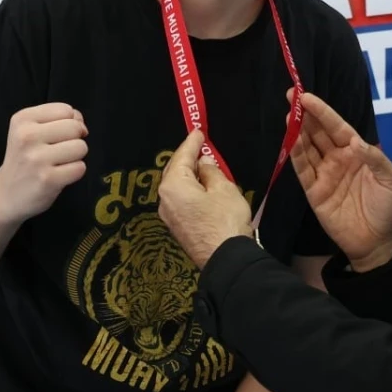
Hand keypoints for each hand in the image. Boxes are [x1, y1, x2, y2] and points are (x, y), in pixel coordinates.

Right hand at [0, 103, 87, 222]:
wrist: (5, 194)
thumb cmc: (24, 159)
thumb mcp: (30, 130)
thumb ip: (59, 119)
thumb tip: (82, 123)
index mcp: (23, 119)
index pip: (66, 109)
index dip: (70, 122)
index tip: (58, 135)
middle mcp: (27, 136)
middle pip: (75, 127)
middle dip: (75, 139)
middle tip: (58, 151)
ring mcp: (37, 158)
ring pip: (81, 147)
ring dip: (75, 157)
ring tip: (58, 163)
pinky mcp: (48, 179)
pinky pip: (80, 168)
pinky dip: (74, 172)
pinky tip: (58, 175)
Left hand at [157, 129, 252, 269]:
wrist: (226, 259)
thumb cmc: (225, 220)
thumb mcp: (223, 188)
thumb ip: (211, 171)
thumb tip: (203, 163)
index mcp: (173, 186)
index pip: (181, 157)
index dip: (192, 143)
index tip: (198, 131)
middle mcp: (164, 200)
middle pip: (175, 172)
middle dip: (188, 159)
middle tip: (201, 146)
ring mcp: (169, 216)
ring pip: (178, 187)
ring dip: (190, 175)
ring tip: (205, 166)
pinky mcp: (177, 228)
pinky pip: (181, 200)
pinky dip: (191, 190)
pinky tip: (203, 187)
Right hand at [289, 90, 391, 269]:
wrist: (377, 242)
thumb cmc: (388, 208)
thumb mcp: (391, 180)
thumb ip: (375, 159)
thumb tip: (355, 142)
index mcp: (357, 152)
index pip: (337, 127)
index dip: (323, 112)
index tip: (307, 96)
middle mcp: (337, 159)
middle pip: (318, 133)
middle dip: (305, 114)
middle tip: (291, 95)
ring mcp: (324, 174)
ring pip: (307, 148)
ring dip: (297, 131)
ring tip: (288, 114)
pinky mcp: (313, 191)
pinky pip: (303, 170)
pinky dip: (295, 155)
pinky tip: (290, 140)